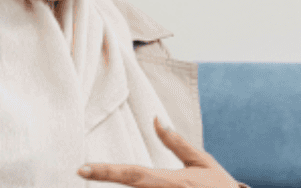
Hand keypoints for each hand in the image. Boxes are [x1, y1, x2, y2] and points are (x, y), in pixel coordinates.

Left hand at [78, 118, 239, 187]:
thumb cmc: (218, 186)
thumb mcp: (201, 161)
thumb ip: (176, 142)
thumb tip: (155, 119)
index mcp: (170, 181)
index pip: (132, 174)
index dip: (106, 172)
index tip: (82, 168)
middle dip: (107, 178)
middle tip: (85, 172)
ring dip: (128, 186)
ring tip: (107, 172)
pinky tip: (141, 181)